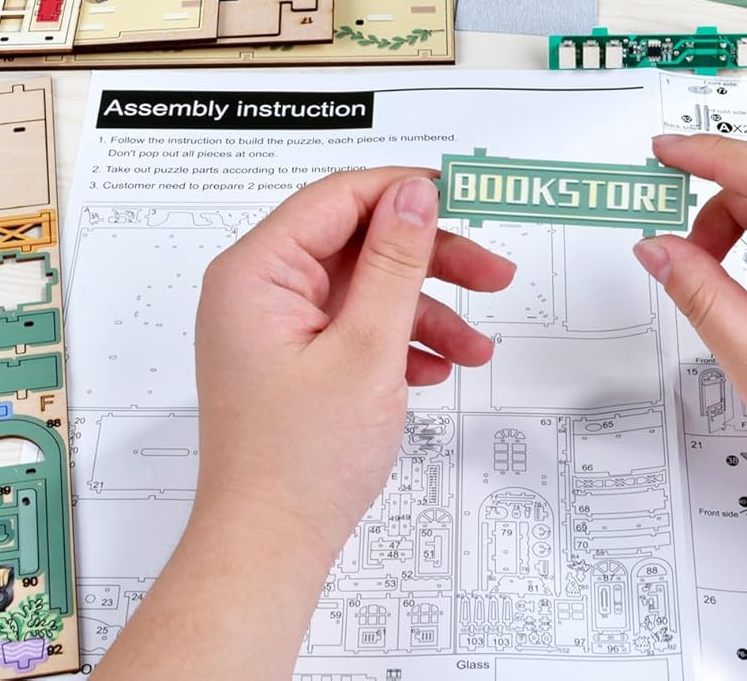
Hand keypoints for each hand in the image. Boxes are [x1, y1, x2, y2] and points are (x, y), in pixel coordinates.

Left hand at [193, 166, 515, 568]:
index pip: (339, 198)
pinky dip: (399, 341)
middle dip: (429, 261)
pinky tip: (433, 369)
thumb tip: (413, 193)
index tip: (462, 199)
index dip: (405, 194)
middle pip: (359, 243)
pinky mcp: (292, 358)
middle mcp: (258, 289)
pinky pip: (354, 325)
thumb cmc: (298, 463)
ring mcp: (274, 326)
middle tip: (491, 273)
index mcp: (256, 271)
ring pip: (365, 288)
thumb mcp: (366, 350)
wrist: (267, 551)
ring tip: (475, 347)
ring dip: (424, 311)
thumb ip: (396, 263)